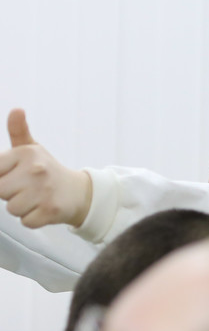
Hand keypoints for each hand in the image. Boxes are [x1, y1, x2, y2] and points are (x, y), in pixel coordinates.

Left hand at [0, 110, 92, 227]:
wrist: (79, 191)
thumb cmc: (47, 170)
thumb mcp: (32, 149)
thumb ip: (18, 131)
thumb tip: (16, 109)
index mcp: (27, 154)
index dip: (5, 177)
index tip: (17, 175)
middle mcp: (36, 170)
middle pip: (1, 191)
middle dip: (11, 193)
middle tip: (27, 188)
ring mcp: (44, 191)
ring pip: (12, 209)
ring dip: (22, 208)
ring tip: (36, 198)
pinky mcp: (50, 210)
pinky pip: (26, 221)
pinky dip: (34, 219)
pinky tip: (43, 208)